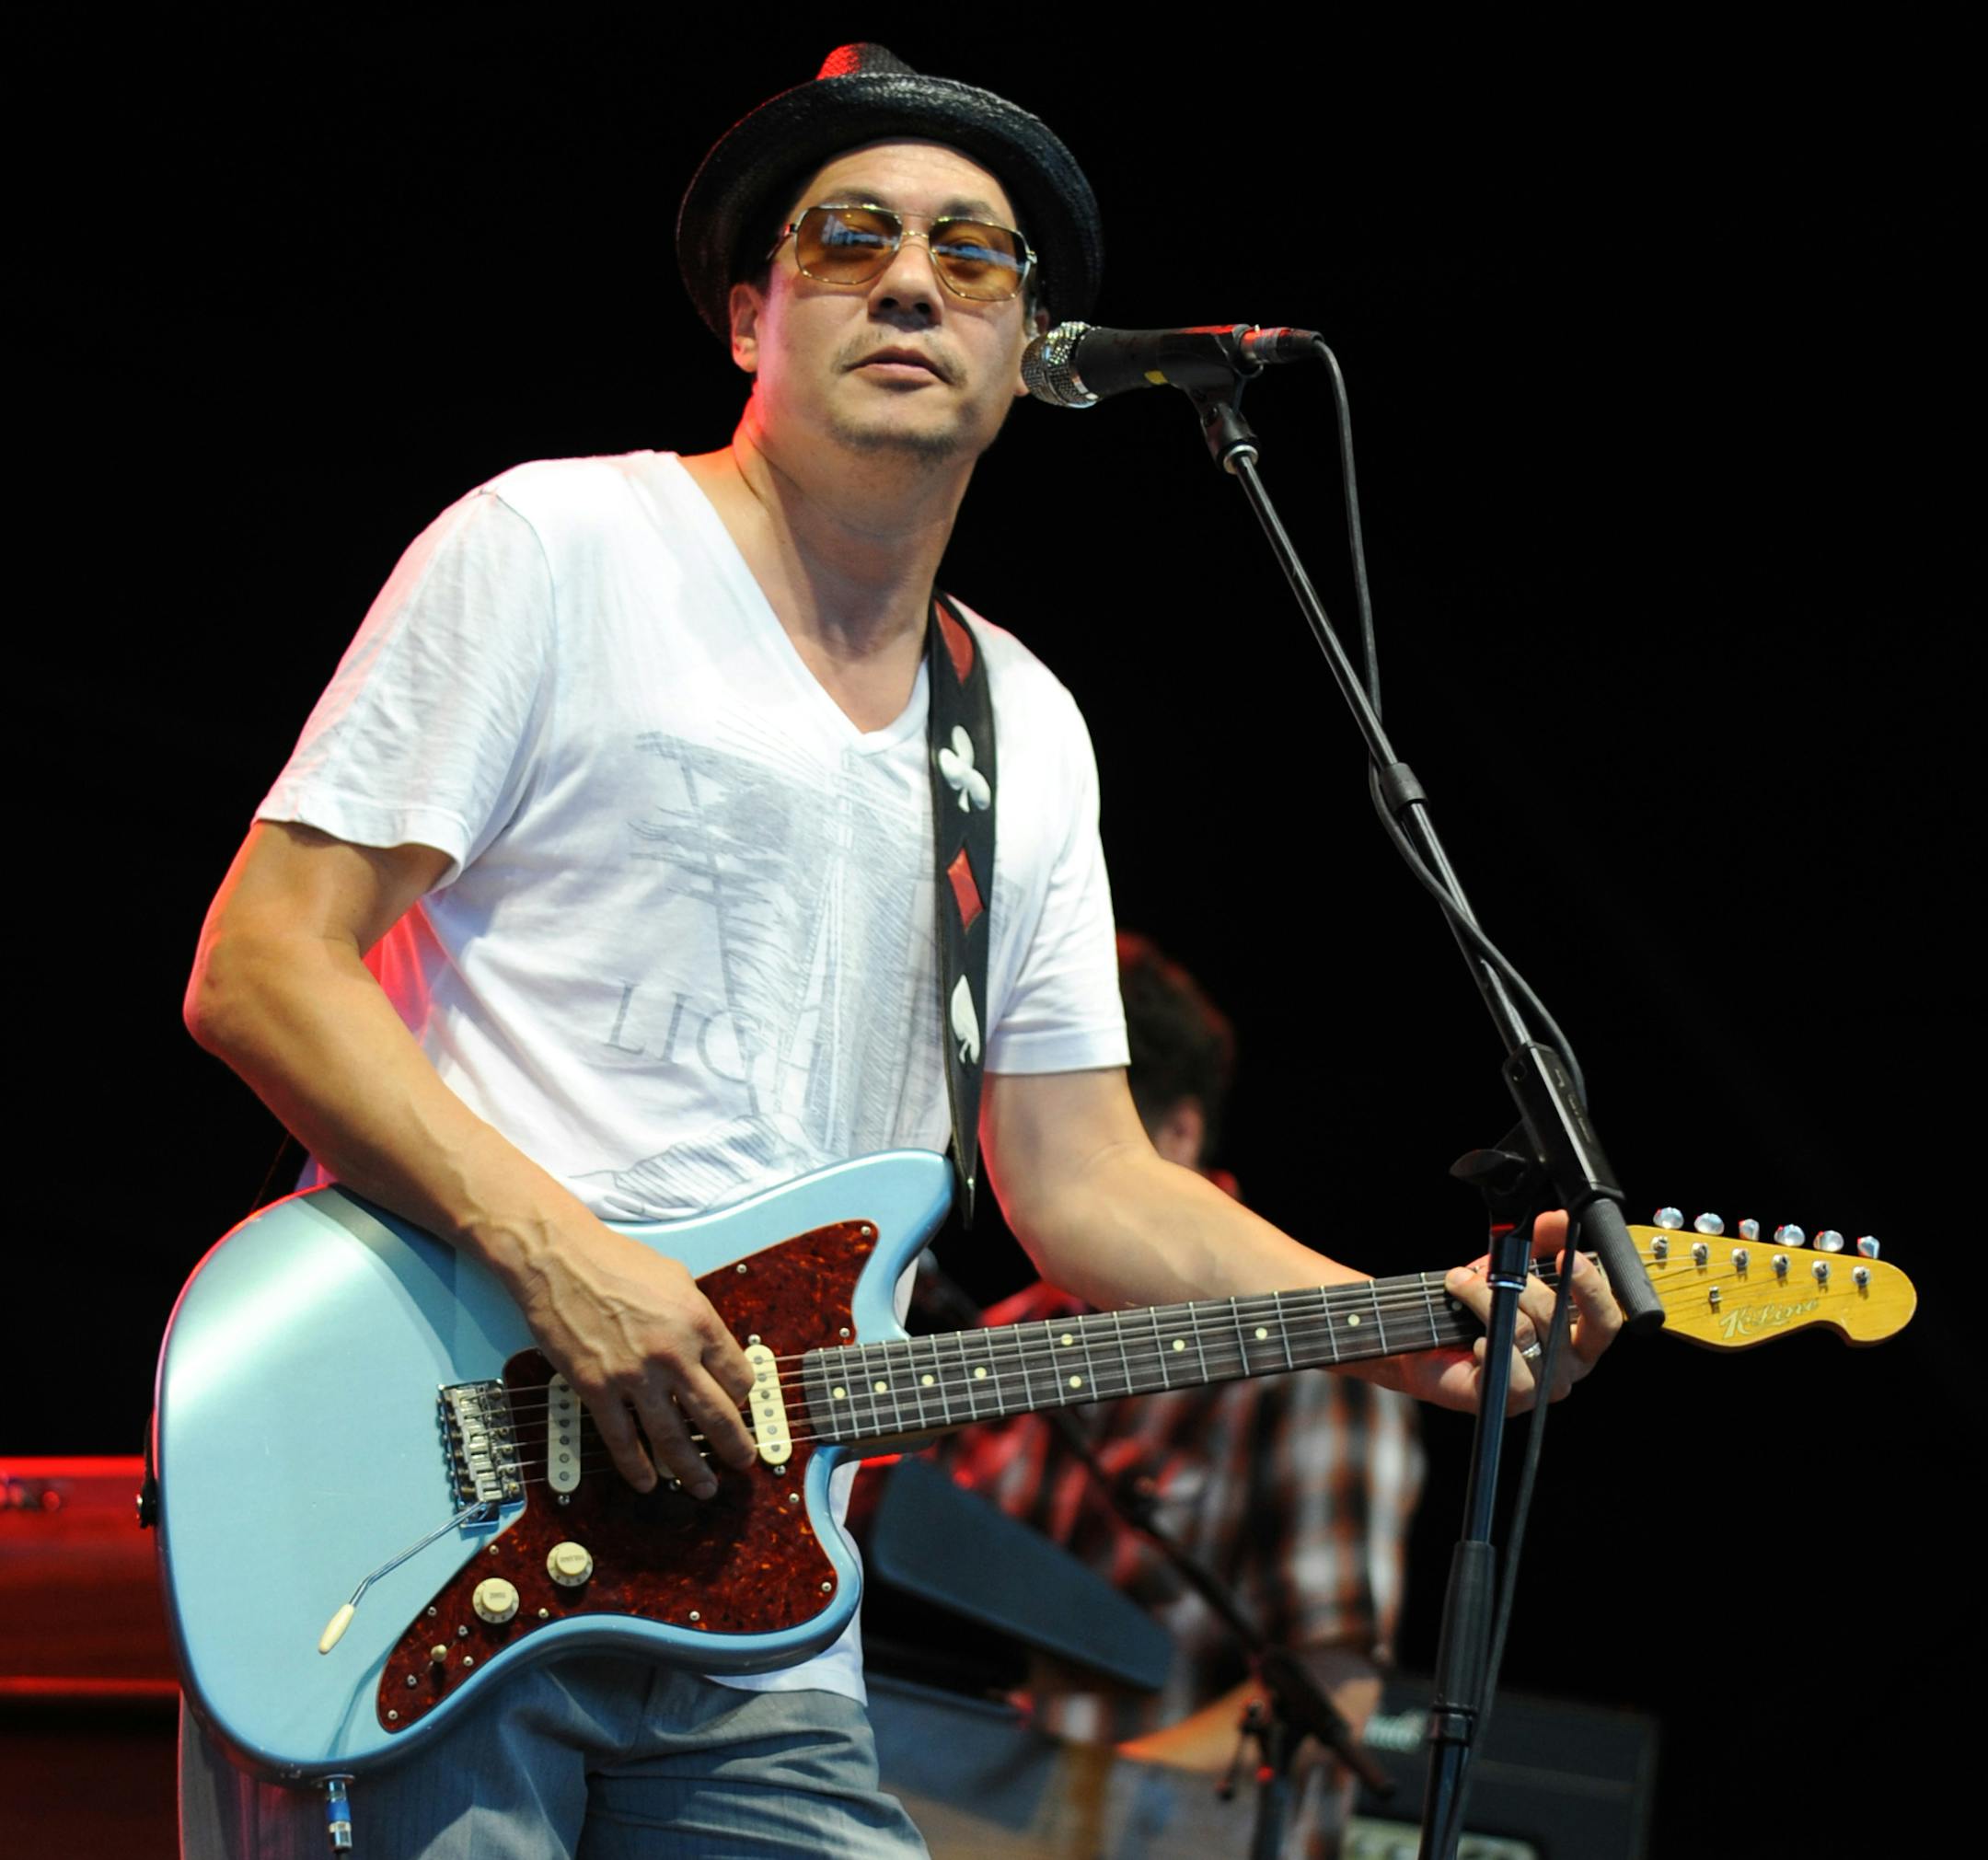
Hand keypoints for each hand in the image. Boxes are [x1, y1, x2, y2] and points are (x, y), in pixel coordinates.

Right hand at [505, 1215, 758, 1495]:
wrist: (561, 1261)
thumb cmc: (618, 1262)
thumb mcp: (678, 1280)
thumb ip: (698, 1319)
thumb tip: (712, 1351)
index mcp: (699, 1323)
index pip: (738, 1377)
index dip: (742, 1395)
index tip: (738, 1403)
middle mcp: (672, 1354)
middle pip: (716, 1415)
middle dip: (734, 1446)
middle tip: (743, 1462)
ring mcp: (634, 1376)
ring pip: (672, 1438)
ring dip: (691, 1469)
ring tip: (704, 1487)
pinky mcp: (597, 1389)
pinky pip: (622, 1439)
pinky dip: (636, 1466)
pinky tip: (647, 1481)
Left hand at [1395, 1212, 1622, 1412]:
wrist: (1430, 1341)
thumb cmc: (1479, 1307)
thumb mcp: (1512, 1266)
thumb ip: (1542, 1240)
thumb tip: (1559, 1217)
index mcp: (1581, 1337)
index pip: (1607, 1317)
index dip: (1592, 1286)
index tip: (1568, 1255)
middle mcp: (1569, 1366)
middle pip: (1557, 1317)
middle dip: (1520, 1284)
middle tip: (1488, 1271)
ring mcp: (1542, 1387)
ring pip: (1523, 1331)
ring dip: (1484, 1299)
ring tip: (1461, 1287)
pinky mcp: (1511, 1400)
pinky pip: (1507, 1367)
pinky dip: (1487, 1345)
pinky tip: (1474, 1339)